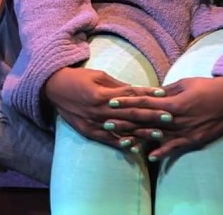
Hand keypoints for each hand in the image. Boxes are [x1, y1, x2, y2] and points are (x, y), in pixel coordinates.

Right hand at [43, 67, 167, 150]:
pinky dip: (120, 143)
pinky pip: (107, 139)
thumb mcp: (98, 76)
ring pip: (122, 130)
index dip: (149, 98)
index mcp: (102, 95)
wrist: (53, 88)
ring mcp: (93, 123)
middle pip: (130, 115)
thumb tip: (137, 91)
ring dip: (141, 133)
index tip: (165, 99)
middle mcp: (99, 111)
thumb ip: (117, 86)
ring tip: (159, 135)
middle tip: (170, 119)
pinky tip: (134, 147)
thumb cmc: (77, 78)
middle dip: (151, 117)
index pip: (131, 97)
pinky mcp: (87, 131)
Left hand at [113, 76, 222, 159]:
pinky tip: (149, 156)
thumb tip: (151, 92)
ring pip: (156, 135)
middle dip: (125, 121)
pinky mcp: (192, 140)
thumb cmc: (207, 87)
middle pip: (145, 120)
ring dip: (137, 137)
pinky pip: (174, 147)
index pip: (144, 102)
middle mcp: (175, 118)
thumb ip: (167, 90)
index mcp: (172, 102)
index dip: (126, 102)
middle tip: (105, 122)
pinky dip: (162, 152)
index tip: (111, 102)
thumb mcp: (185, 83)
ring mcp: (183, 131)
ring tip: (119, 140)